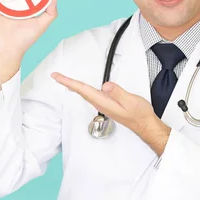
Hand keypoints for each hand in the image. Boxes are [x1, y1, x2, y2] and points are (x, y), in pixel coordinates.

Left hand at [51, 73, 170, 154]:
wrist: (144, 124)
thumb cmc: (138, 114)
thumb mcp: (130, 101)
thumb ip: (118, 93)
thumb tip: (105, 85)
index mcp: (103, 102)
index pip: (82, 89)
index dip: (68, 82)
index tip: (57, 76)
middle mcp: (100, 103)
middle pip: (80, 91)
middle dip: (67, 83)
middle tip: (55, 75)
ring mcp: (103, 105)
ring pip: (84, 93)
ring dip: (73, 86)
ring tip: (64, 80)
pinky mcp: (107, 104)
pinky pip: (90, 95)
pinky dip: (82, 89)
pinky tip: (81, 88)